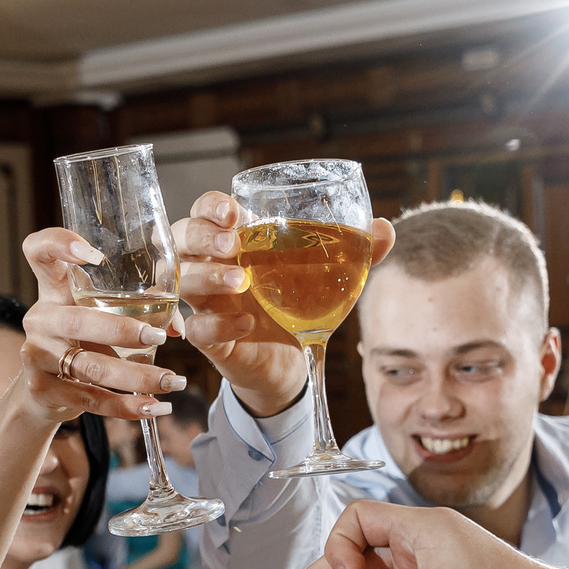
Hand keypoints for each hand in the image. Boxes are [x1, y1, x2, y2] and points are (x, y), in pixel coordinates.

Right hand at [21, 228, 190, 420]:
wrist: (46, 391)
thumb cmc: (84, 342)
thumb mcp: (101, 318)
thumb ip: (138, 311)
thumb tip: (177, 326)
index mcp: (54, 290)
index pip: (39, 252)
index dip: (58, 244)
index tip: (93, 253)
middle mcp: (41, 318)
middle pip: (77, 320)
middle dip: (121, 330)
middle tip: (159, 337)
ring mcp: (37, 354)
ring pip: (90, 367)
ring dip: (137, 377)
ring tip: (172, 381)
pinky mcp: (42, 389)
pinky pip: (90, 399)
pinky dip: (126, 407)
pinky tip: (154, 407)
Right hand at [173, 189, 394, 419]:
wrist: (294, 362)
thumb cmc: (301, 306)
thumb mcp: (328, 276)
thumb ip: (356, 251)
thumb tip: (385, 227)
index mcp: (236, 242)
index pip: (206, 211)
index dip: (211, 206)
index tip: (233, 211)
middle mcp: (213, 267)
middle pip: (182, 238)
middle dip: (203, 236)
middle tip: (234, 245)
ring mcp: (208, 303)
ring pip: (184, 281)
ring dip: (209, 277)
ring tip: (241, 280)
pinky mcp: (211, 339)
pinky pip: (198, 329)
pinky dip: (217, 325)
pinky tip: (245, 323)